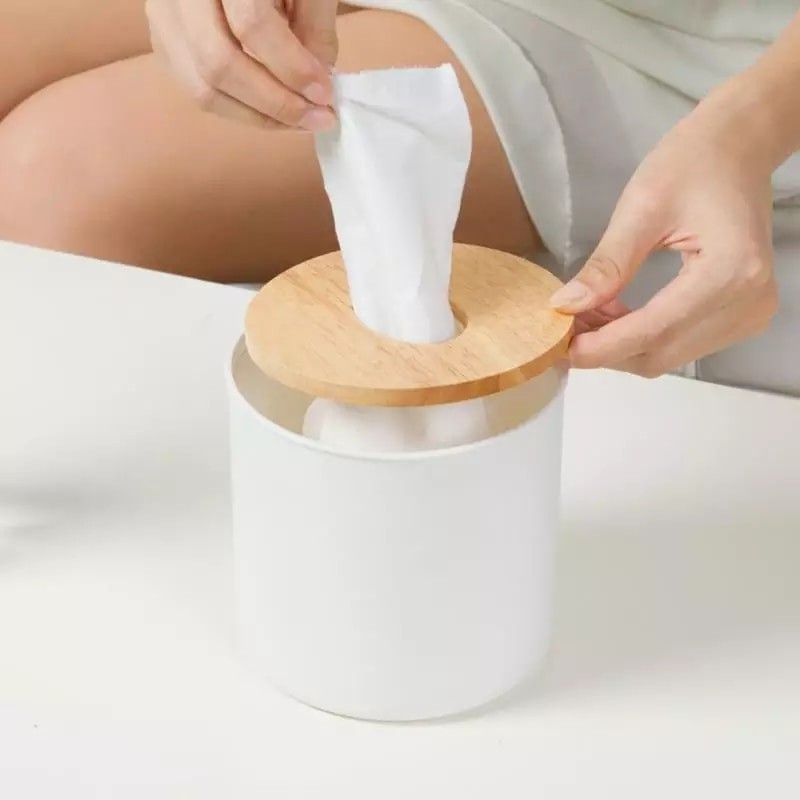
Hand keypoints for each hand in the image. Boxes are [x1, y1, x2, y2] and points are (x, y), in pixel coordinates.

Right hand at [146, 0, 337, 129]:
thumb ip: (315, 24)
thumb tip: (318, 84)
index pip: (250, 23)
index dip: (292, 67)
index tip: (325, 93)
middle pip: (218, 64)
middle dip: (275, 103)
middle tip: (316, 117)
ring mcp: (163, 18)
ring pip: (203, 89)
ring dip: (258, 116)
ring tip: (299, 121)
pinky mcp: (162, 43)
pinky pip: (198, 93)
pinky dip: (240, 110)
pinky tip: (272, 111)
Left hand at [550, 90, 777, 377]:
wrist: (737, 150)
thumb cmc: (693, 164)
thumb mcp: (640, 209)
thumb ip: (606, 266)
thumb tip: (566, 307)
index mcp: (730, 272)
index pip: (653, 331)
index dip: (601, 346)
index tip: (559, 346)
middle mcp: (748, 302)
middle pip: (659, 354)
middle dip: (606, 348)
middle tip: (564, 326)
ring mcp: (750, 314)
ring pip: (667, 355)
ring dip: (620, 344)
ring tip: (587, 313)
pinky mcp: (742, 317)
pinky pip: (680, 344)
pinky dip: (642, 336)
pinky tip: (615, 312)